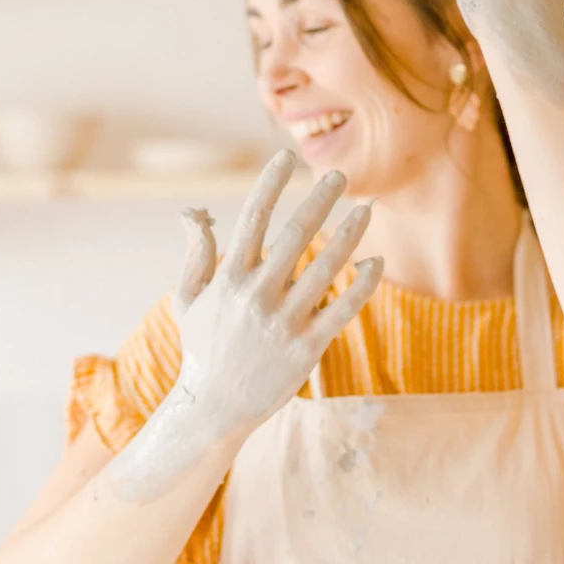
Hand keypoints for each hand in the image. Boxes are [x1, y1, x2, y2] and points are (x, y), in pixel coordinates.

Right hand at [170, 150, 382, 439]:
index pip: (252, 219)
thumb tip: (192, 212)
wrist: (214, 407)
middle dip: (319, 201)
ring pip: (325, 269)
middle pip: (296, 236)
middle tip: (339, 176)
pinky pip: (342, 311)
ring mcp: (283, 323)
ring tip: (365, 209)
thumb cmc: (202, 346)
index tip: (286, 157)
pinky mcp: (307, 349)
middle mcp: (257, 296)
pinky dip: (362, 286)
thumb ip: (196, 254)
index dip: (270, 184)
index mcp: (228, 278)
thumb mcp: (188, 298)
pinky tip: (376, 263)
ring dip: (349, 235)